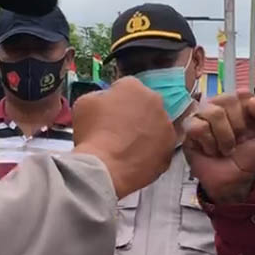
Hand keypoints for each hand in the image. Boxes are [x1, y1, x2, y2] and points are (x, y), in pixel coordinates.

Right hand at [73, 77, 174, 197]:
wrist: (105, 168)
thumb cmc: (92, 133)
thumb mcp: (85, 103)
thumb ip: (101, 97)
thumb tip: (107, 101)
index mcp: (134, 86)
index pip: (125, 87)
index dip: (115, 100)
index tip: (108, 112)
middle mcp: (155, 102)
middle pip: (145, 105)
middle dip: (134, 114)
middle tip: (118, 129)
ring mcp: (166, 127)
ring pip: (155, 126)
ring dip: (145, 132)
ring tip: (127, 147)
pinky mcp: (169, 151)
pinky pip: (159, 148)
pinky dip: (150, 152)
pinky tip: (135, 159)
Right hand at [183, 93, 254, 202]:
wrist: (234, 181)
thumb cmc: (248, 157)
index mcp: (240, 103)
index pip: (243, 94)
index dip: (250, 112)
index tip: (254, 129)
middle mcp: (220, 105)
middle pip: (228, 100)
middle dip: (238, 127)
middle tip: (238, 142)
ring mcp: (202, 115)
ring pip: (213, 113)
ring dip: (224, 137)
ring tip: (225, 149)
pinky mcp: (189, 129)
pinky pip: (198, 127)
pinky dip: (208, 143)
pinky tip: (210, 150)